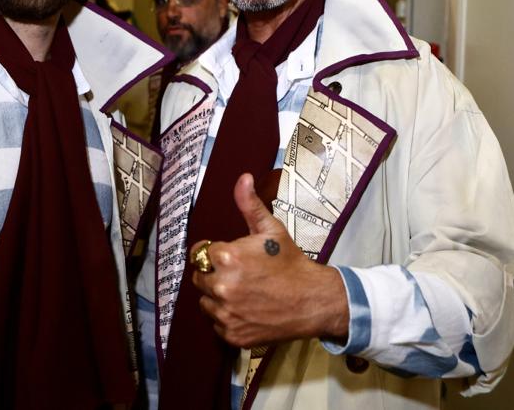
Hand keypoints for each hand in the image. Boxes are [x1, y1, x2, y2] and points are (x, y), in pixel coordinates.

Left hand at [190, 173, 348, 347]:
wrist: (313, 300)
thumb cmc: (291, 262)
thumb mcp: (271, 229)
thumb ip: (250, 204)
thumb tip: (243, 178)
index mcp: (226, 257)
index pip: (200, 253)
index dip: (214, 253)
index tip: (231, 257)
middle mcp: (221, 286)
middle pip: (200, 277)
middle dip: (215, 274)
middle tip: (240, 275)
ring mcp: (225, 314)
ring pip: (206, 302)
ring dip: (218, 297)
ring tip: (245, 292)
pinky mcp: (231, 335)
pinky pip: (217, 324)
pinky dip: (228, 318)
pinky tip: (248, 309)